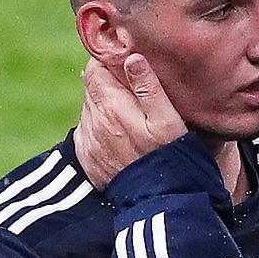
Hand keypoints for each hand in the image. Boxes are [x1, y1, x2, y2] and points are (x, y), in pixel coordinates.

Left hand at [74, 54, 186, 188]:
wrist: (161, 200)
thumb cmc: (171, 156)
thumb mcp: (168, 120)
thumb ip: (149, 88)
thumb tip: (132, 58)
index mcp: (111, 105)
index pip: (96, 67)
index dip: (109, 60)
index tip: (126, 61)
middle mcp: (93, 121)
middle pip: (91, 86)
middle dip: (108, 81)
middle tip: (132, 86)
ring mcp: (88, 141)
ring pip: (90, 107)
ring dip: (105, 104)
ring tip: (131, 113)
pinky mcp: (87, 157)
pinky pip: (88, 130)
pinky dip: (101, 127)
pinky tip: (122, 135)